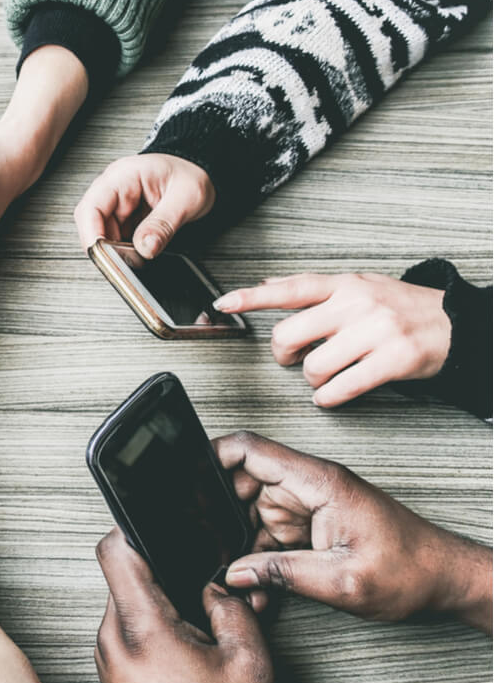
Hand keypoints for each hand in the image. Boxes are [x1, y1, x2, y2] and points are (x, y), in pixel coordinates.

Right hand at [74, 153, 214, 257]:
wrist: (201, 172)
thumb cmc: (191, 175)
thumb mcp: (186, 198)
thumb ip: (163, 224)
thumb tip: (144, 248)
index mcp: (124, 176)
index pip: (92, 206)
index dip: (91, 233)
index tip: (101, 254)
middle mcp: (114, 189)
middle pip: (91, 223)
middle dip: (104, 246)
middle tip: (124, 261)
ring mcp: (117, 204)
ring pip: (101, 233)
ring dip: (114, 249)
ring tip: (137, 255)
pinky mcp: (123, 217)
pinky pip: (114, 237)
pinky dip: (122, 249)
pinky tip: (137, 251)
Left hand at [94, 528, 271, 682]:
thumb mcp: (250, 663)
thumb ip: (235, 609)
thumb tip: (219, 584)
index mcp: (142, 628)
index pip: (115, 552)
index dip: (134, 526)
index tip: (155, 518)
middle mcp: (113, 641)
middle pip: (125, 578)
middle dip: (162, 571)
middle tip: (199, 581)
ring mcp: (107, 662)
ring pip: (128, 607)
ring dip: (159, 604)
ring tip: (199, 623)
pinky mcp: (112, 679)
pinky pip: (126, 635)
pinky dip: (153, 630)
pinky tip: (186, 650)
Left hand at [212, 274, 449, 406]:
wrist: (458, 324)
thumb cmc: (401, 307)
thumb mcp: (359, 286)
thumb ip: (312, 289)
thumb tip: (266, 284)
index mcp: (345, 284)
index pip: (291, 288)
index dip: (252, 297)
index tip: (223, 303)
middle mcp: (357, 304)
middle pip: (289, 336)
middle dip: (284, 355)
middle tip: (293, 359)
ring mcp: (376, 332)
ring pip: (312, 367)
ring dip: (312, 380)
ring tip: (326, 376)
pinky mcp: (392, 360)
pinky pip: (340, 389)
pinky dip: (328, 399)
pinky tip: (331, 395)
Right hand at [217, 432, 491, 632]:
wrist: (446, 580)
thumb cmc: (411, 570)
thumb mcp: (342, 581)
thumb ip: (282, 573)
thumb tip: (234, 573)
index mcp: (317, 483)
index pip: (250, 450)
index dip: (210, 458)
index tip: (182, 479)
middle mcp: (309, 488)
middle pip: (241, 483)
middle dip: (217, 516)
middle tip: (207, 549)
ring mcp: (309, 506)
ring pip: (250, 515)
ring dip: (240, 546)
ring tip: (240, 579)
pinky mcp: (311, 526)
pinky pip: (270, 536)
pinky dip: (260, 559)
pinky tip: (259, 586)